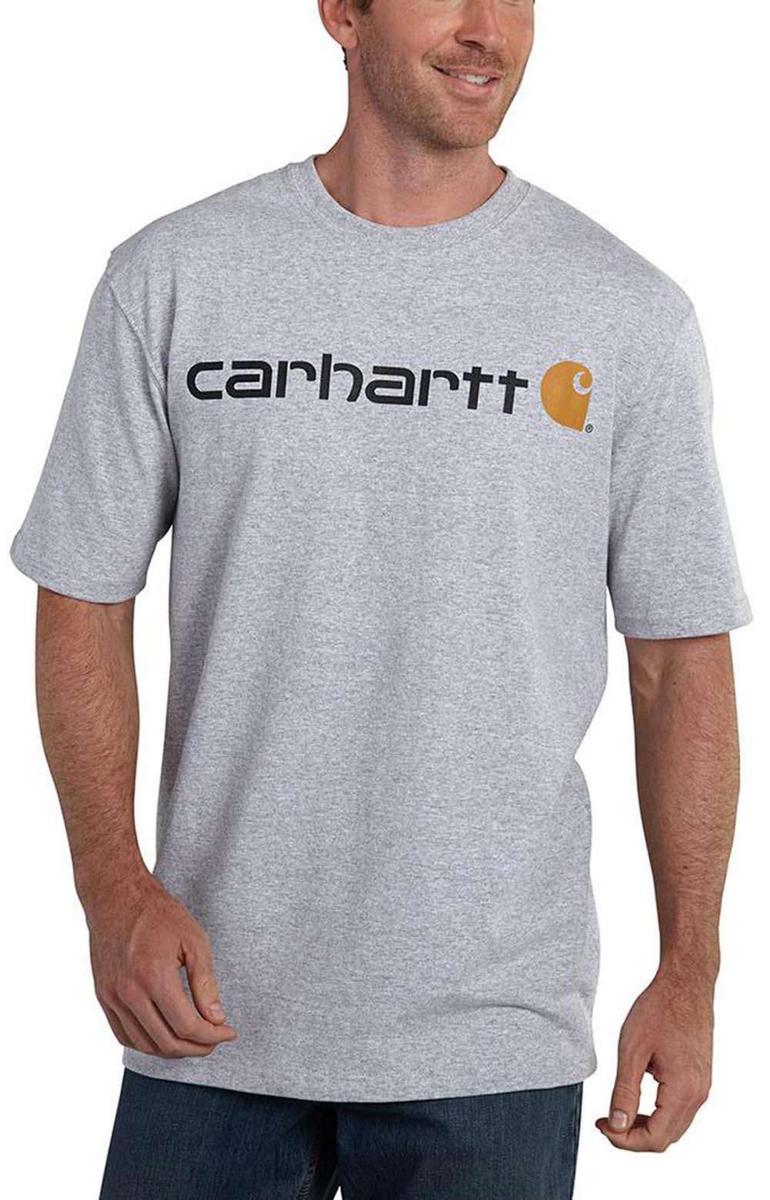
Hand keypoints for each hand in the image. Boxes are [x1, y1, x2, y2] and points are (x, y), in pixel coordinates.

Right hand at [84, 868, 237, 1057]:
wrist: (116, 896)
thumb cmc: (158, 914)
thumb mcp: (194, 941)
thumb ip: (205, 983)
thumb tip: (216, 1019)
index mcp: (154, 976)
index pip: (187, 1026)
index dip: (213, 1036)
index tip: (229, 1032)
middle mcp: (129, 992)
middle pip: (167, 1042)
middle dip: (197, 1047)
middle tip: (215, 1039)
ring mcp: (112, 997)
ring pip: (144, 1045)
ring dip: (173, 1050)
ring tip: (194, 1040)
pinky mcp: (103, 996)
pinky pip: (124, 1035)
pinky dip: (147, 1044)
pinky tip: (166, 1035)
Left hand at [595, 968, 712, 1151]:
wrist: (685, 984)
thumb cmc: (659, 1009)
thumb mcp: (632, 1050)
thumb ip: (624, 1092)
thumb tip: (616, 1126)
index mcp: (682, 1091)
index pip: (654, 1139)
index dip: (625, 1141)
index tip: (601, 1126)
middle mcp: (698, 1095)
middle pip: (665, 1138)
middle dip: (632, 1137)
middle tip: (605, 1122)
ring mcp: (701, 1088)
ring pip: (673, 1127)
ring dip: (644, 1127)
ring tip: (616, 1113)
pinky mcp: (699, 1080)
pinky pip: (679, 1111)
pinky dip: (657, 1114)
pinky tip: (636, 1100)